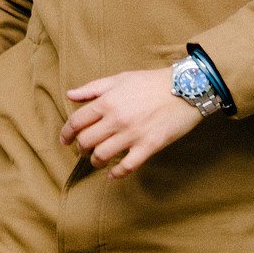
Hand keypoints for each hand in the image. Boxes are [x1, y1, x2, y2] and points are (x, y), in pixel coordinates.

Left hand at [59, 68, 203, 177]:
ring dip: (95, 161)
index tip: (65, 140)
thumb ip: (92, 88)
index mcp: (107, 102)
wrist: (188, 87)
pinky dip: (116, 173)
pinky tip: (112, 174)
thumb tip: (69, 95)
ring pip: (102, 156)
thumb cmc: (152, 82)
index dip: (66, 134)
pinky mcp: (150, 145)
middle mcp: (116, 119)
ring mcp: (133, 134)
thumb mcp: (120, 79)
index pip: (76, 122)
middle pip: (86, 141)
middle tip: (84, 150)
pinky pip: (128, 166)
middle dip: (80, 148)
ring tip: (98, 160)